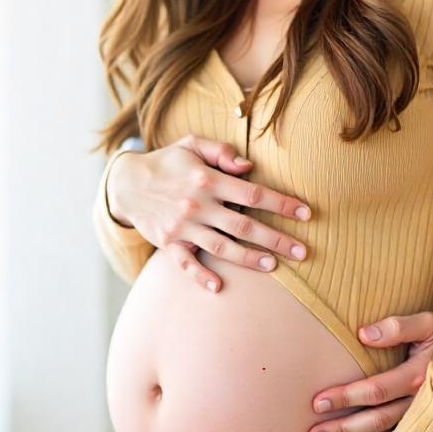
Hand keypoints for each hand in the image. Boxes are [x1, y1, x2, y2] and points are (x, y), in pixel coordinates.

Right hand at [106, 134, 311, 290]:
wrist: (126, 183)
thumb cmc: (167, 162)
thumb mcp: (192, 145)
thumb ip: (221, 151)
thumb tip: (249, 166)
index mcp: (207, 179)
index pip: (254, 193)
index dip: (282, 204)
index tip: (306, 214)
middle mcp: (197, 204)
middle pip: (244, 225)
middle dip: (276, 239)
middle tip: (302, 252)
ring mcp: (182, 227)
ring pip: (222, 247)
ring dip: (249, 258)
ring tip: (273, 266)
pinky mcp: (168, 243)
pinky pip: (185, 264)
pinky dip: (200, 276)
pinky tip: (218, 286)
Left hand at [308, 312, 432, 431]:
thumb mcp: (428, 323)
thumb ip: (397, 326)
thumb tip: (363, 334)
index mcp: (419, 376)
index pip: (376, 390)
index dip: (346, 397)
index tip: (318, 402)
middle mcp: (422, 403)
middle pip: (377, 420)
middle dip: (344, 427)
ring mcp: (424, 419)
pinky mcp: (425, 427)